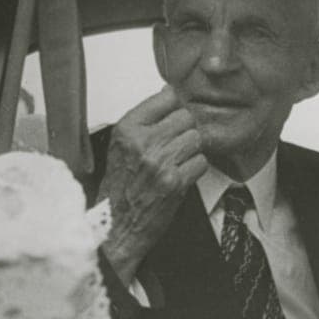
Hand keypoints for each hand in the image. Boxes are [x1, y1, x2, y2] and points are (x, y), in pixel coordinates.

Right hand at [99, 86, 208, 286]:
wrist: (117, 224)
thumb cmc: (120, 185)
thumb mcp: (121, 145)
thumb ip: (144, 120)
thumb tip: (168, 94)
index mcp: (127, 129)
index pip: (167, 97)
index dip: (174, 108)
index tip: (171, 119)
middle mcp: (142, 142)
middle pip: (186, 117)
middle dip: (184, 131)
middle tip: (174, 146)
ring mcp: (159, 162)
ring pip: (196, 138)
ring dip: (191, 151)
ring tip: (176, 162)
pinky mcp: (175, 182)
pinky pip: (201, 161)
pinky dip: (195, 169)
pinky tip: (180, 176)